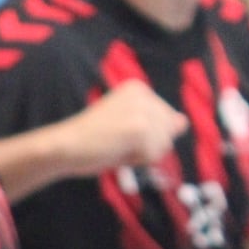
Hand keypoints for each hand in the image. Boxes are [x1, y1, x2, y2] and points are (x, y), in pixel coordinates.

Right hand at [64, 79, 187, 173]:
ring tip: (117, 147)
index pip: (166, 119)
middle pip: (168, 131)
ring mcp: (142, 110)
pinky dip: (137, 160)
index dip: (145, 136)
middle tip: (117, 142)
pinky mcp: (139, 128)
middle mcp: (144, 93)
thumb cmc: (93, 139)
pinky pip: (154, 155)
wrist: (64, 145)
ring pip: (164, 144)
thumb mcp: (129, 125)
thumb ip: (157, 123)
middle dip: (148, 144)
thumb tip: (184, 122)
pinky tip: (116, 152)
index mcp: (139, 88)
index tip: (118, 132)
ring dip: (143, 154)